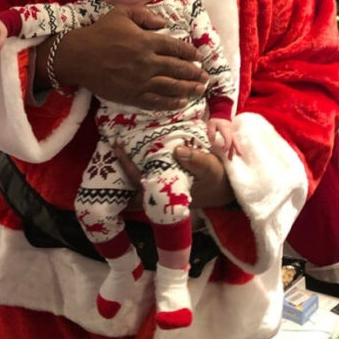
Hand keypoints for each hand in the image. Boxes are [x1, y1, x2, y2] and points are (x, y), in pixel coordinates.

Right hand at [51, 5, 208, 109]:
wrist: (78, 56)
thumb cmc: (100, 32)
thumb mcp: (122, 13)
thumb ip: (146, 15)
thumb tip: (164, 23)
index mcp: (147, 41)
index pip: (177, 48)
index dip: (190, 54)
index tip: (198, 57)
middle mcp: (147, 62)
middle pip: (178, 69)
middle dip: (195, 73)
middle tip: (205, 77)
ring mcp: (140, 81)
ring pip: (171, 87)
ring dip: (188, 89)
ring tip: (200, 90)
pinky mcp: (132, 95)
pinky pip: (156, 101)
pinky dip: (170, 102)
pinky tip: (181, 103)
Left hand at [112, 143, 234, 208]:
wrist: (227, 188)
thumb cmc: (216, 178)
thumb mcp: (210, 168)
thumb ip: (196, 160)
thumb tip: (177, 151)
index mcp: (166, 192)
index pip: (139, 180)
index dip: (126, 165)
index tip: (117, 148)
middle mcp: (160, 193)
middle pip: (132, 184)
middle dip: (120, 168)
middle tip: (112, 145)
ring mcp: (162, 188)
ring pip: (138, 181)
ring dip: (128, 166)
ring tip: (118, 146)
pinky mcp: (166, 180)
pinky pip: (148, 173)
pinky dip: (140, 164)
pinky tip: (135, 149)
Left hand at [207, 118, 241, 160]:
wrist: (221, 113)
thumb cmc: (216, 119)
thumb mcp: (211, 124)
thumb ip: (211, 133)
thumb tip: (212, 142)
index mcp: (226, 129)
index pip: (228, 139)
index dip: (226, 146)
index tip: (223, 150)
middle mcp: (230, 132)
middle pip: (234, 141)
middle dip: (237, 148)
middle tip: (239, 155)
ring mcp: (231, 132)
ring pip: (234, 142)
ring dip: (234, 150)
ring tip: (231, 158)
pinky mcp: (231, 133)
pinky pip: (233, 141)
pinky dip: (233, 147)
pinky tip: (231, 153)